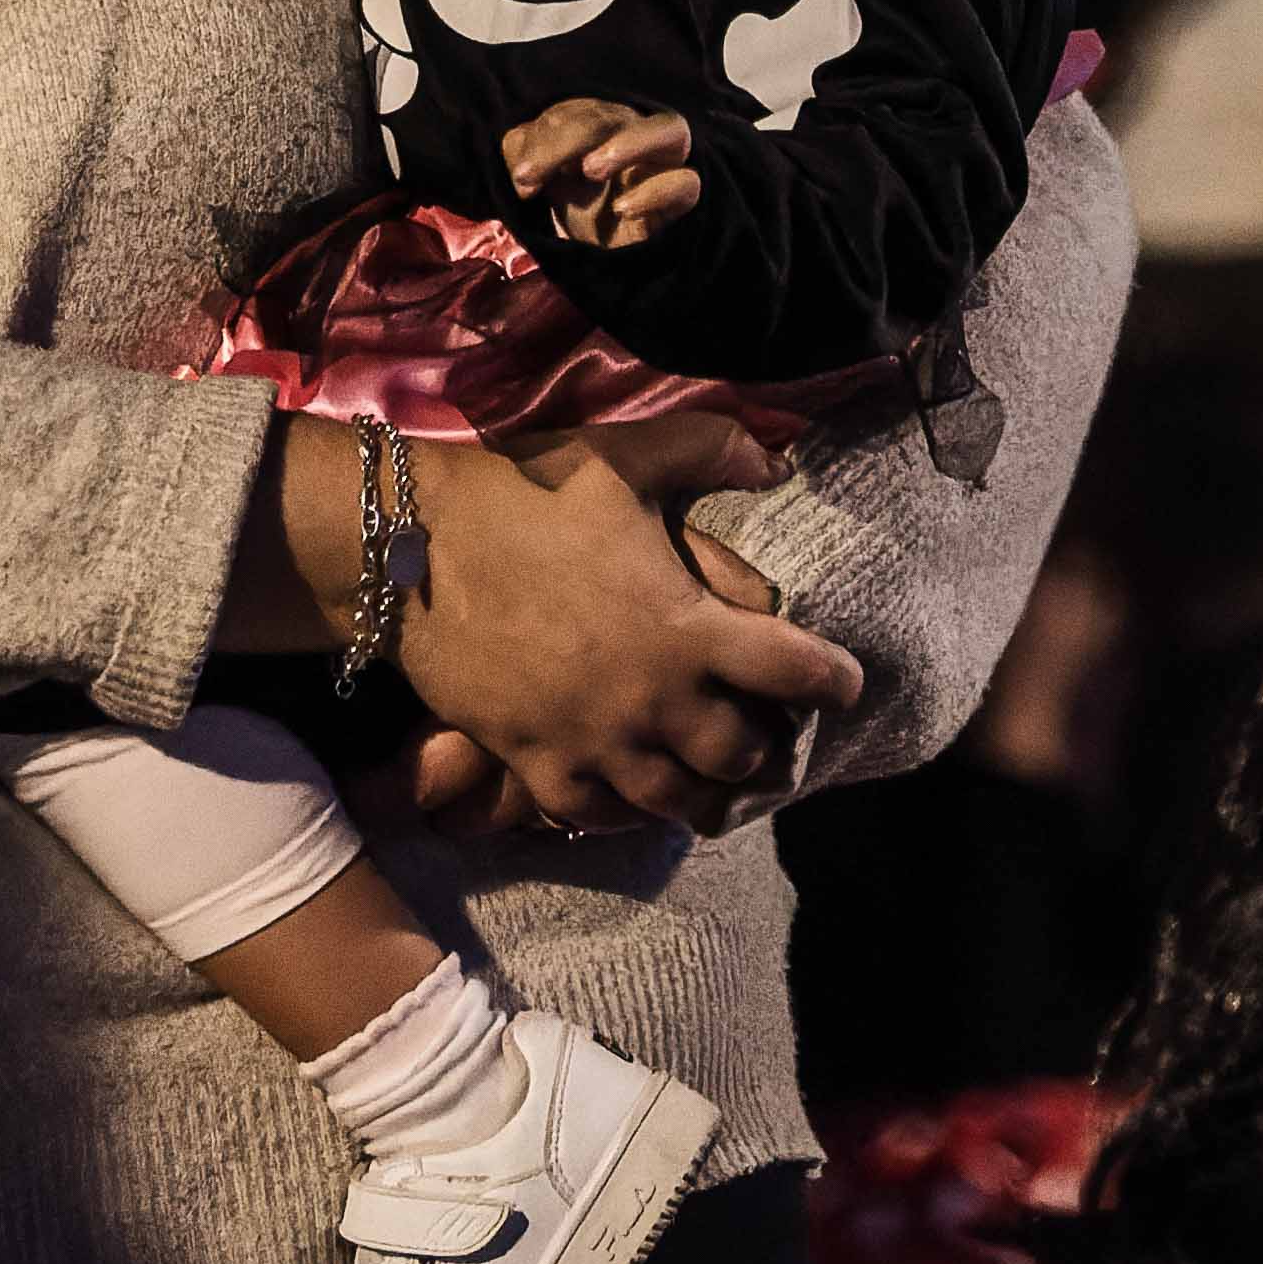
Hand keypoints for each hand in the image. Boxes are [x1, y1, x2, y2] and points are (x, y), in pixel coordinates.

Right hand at [401, 427, 859, 836]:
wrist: (416, 550)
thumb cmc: (526, 498)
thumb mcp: (626, 456)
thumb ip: (711, 449)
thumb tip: (776, 459)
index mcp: (687, 627)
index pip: (794, 670)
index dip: (834, 680)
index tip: (846, 684)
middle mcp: (653, 698)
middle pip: (738, 756)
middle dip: (763, 749)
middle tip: (769, 740)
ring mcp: (595, 740)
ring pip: (675, 800)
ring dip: (703, 794)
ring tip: (714, 788)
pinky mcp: (538, 763)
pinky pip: (597, 814)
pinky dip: (626, 812)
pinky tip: (634, 799)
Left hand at [505, 99, 704, 245]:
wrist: (611, 262)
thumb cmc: (581, 208)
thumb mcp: (544, 179)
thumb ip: (524, 153)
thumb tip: (522, 157)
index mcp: (600, 122)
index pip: (574, 111)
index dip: (544, 140)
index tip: (522, 181)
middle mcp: (634, 135)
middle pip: (609, 116)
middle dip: (565, 142)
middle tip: (532, 177)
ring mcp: (664, 165)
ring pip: (669, 129)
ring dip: (629, 143)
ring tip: (591, 169)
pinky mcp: (682, 200)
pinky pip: (686, 183)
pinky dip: (655, 191)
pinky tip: (622, 208)